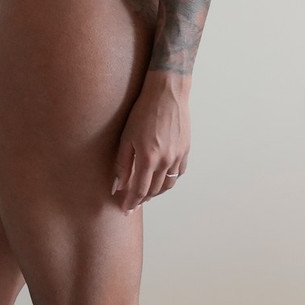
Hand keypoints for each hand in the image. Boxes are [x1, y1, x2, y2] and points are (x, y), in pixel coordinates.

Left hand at [111, 79, 188, 210]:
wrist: (167, 94)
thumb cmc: (143, 112)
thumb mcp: (126, 137)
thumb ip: (123, 164)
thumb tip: (118, 185)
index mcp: (148, 159)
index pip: (139, 190)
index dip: (132, 202)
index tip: (126, 209)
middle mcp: (165, 161)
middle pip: (154, 190)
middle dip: (142, 199)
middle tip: (133, 203)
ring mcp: (178, 156)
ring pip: (167, 184)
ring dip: (156, 192)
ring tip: (147, 194)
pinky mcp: (185, 150)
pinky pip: (179, 173)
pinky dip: (170, 180)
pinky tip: (162, 179)